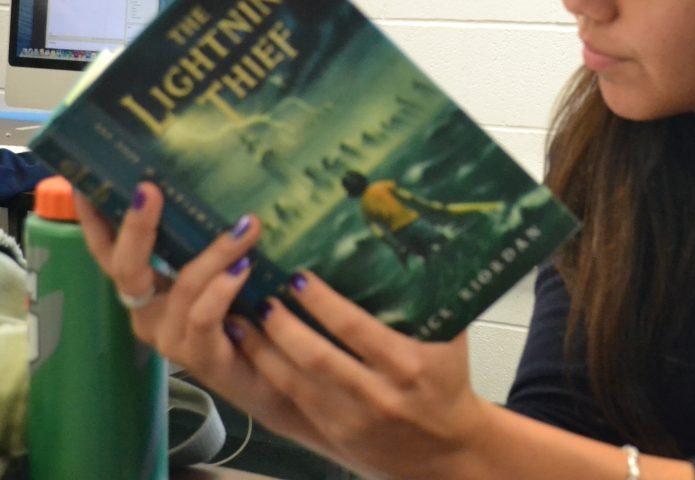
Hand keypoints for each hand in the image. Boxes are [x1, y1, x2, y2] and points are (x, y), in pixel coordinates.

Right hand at [74, 182, 343, 461]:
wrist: (275, 379)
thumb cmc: (247, 317)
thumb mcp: (222, 272)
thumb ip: (209, 242)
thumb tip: (223, 190)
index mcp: (147, 291)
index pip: (109, 252)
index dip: (94, 222)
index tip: (84, 183)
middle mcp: (149, 314)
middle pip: (126, 268)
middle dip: (135, 227)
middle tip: (148, 189)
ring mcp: (171, 339)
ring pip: (181, 287)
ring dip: (215, 253)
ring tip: (247, 226)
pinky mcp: (201, 358)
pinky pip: (204, 318)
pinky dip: (223, 290)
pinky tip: (244, 268)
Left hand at [235, 273, 491, 479]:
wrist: (447, 448)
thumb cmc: (445, 383)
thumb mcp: (450, 339)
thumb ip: (432, 298)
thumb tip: (409, 246)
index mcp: (409, 364)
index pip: (355, 329)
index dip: (321, 302)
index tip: (298, 278)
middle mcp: (379, 394)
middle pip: (318, 356)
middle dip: (283, 325)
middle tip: (264, 295)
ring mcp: (354, 418)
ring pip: (297, 382)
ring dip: (265, 350)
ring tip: (244, 320)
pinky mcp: (337, 434)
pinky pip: (295, 401)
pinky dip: (270, 374)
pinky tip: (253, 352)